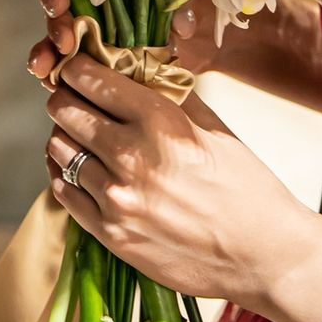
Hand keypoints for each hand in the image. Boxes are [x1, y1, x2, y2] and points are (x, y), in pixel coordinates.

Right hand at [28, 0, 221, 86]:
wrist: (174, 72)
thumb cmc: (172, 28)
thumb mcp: (181, 14)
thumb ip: (181, 13)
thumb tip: (181, 26)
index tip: (60, 2)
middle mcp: (86, 9)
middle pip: (56, 8)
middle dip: (55, 23)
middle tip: (65, 41)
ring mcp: (77, 39)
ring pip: (50, 39)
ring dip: (45, 51)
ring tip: (46, 67)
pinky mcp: (74, 68)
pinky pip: (55, 67)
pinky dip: (49, 71)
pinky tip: (48, 80)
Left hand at [43, 51, 315, 307]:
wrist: (263, 254)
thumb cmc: (246, 185)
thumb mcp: (213, 126)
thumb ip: (170, 94)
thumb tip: (135, 68)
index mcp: (160, 121)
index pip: (91, 79)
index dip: (78, 68)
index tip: (78, 67)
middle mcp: (131, 157)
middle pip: (64, 111)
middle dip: (66, 98)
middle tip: (75, 98)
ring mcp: (116, 199)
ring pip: (58, 149)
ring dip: (65, 136)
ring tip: (82, 135)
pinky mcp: (110, 234)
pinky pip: (64, 191)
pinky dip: (67, 174)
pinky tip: (84, 168)